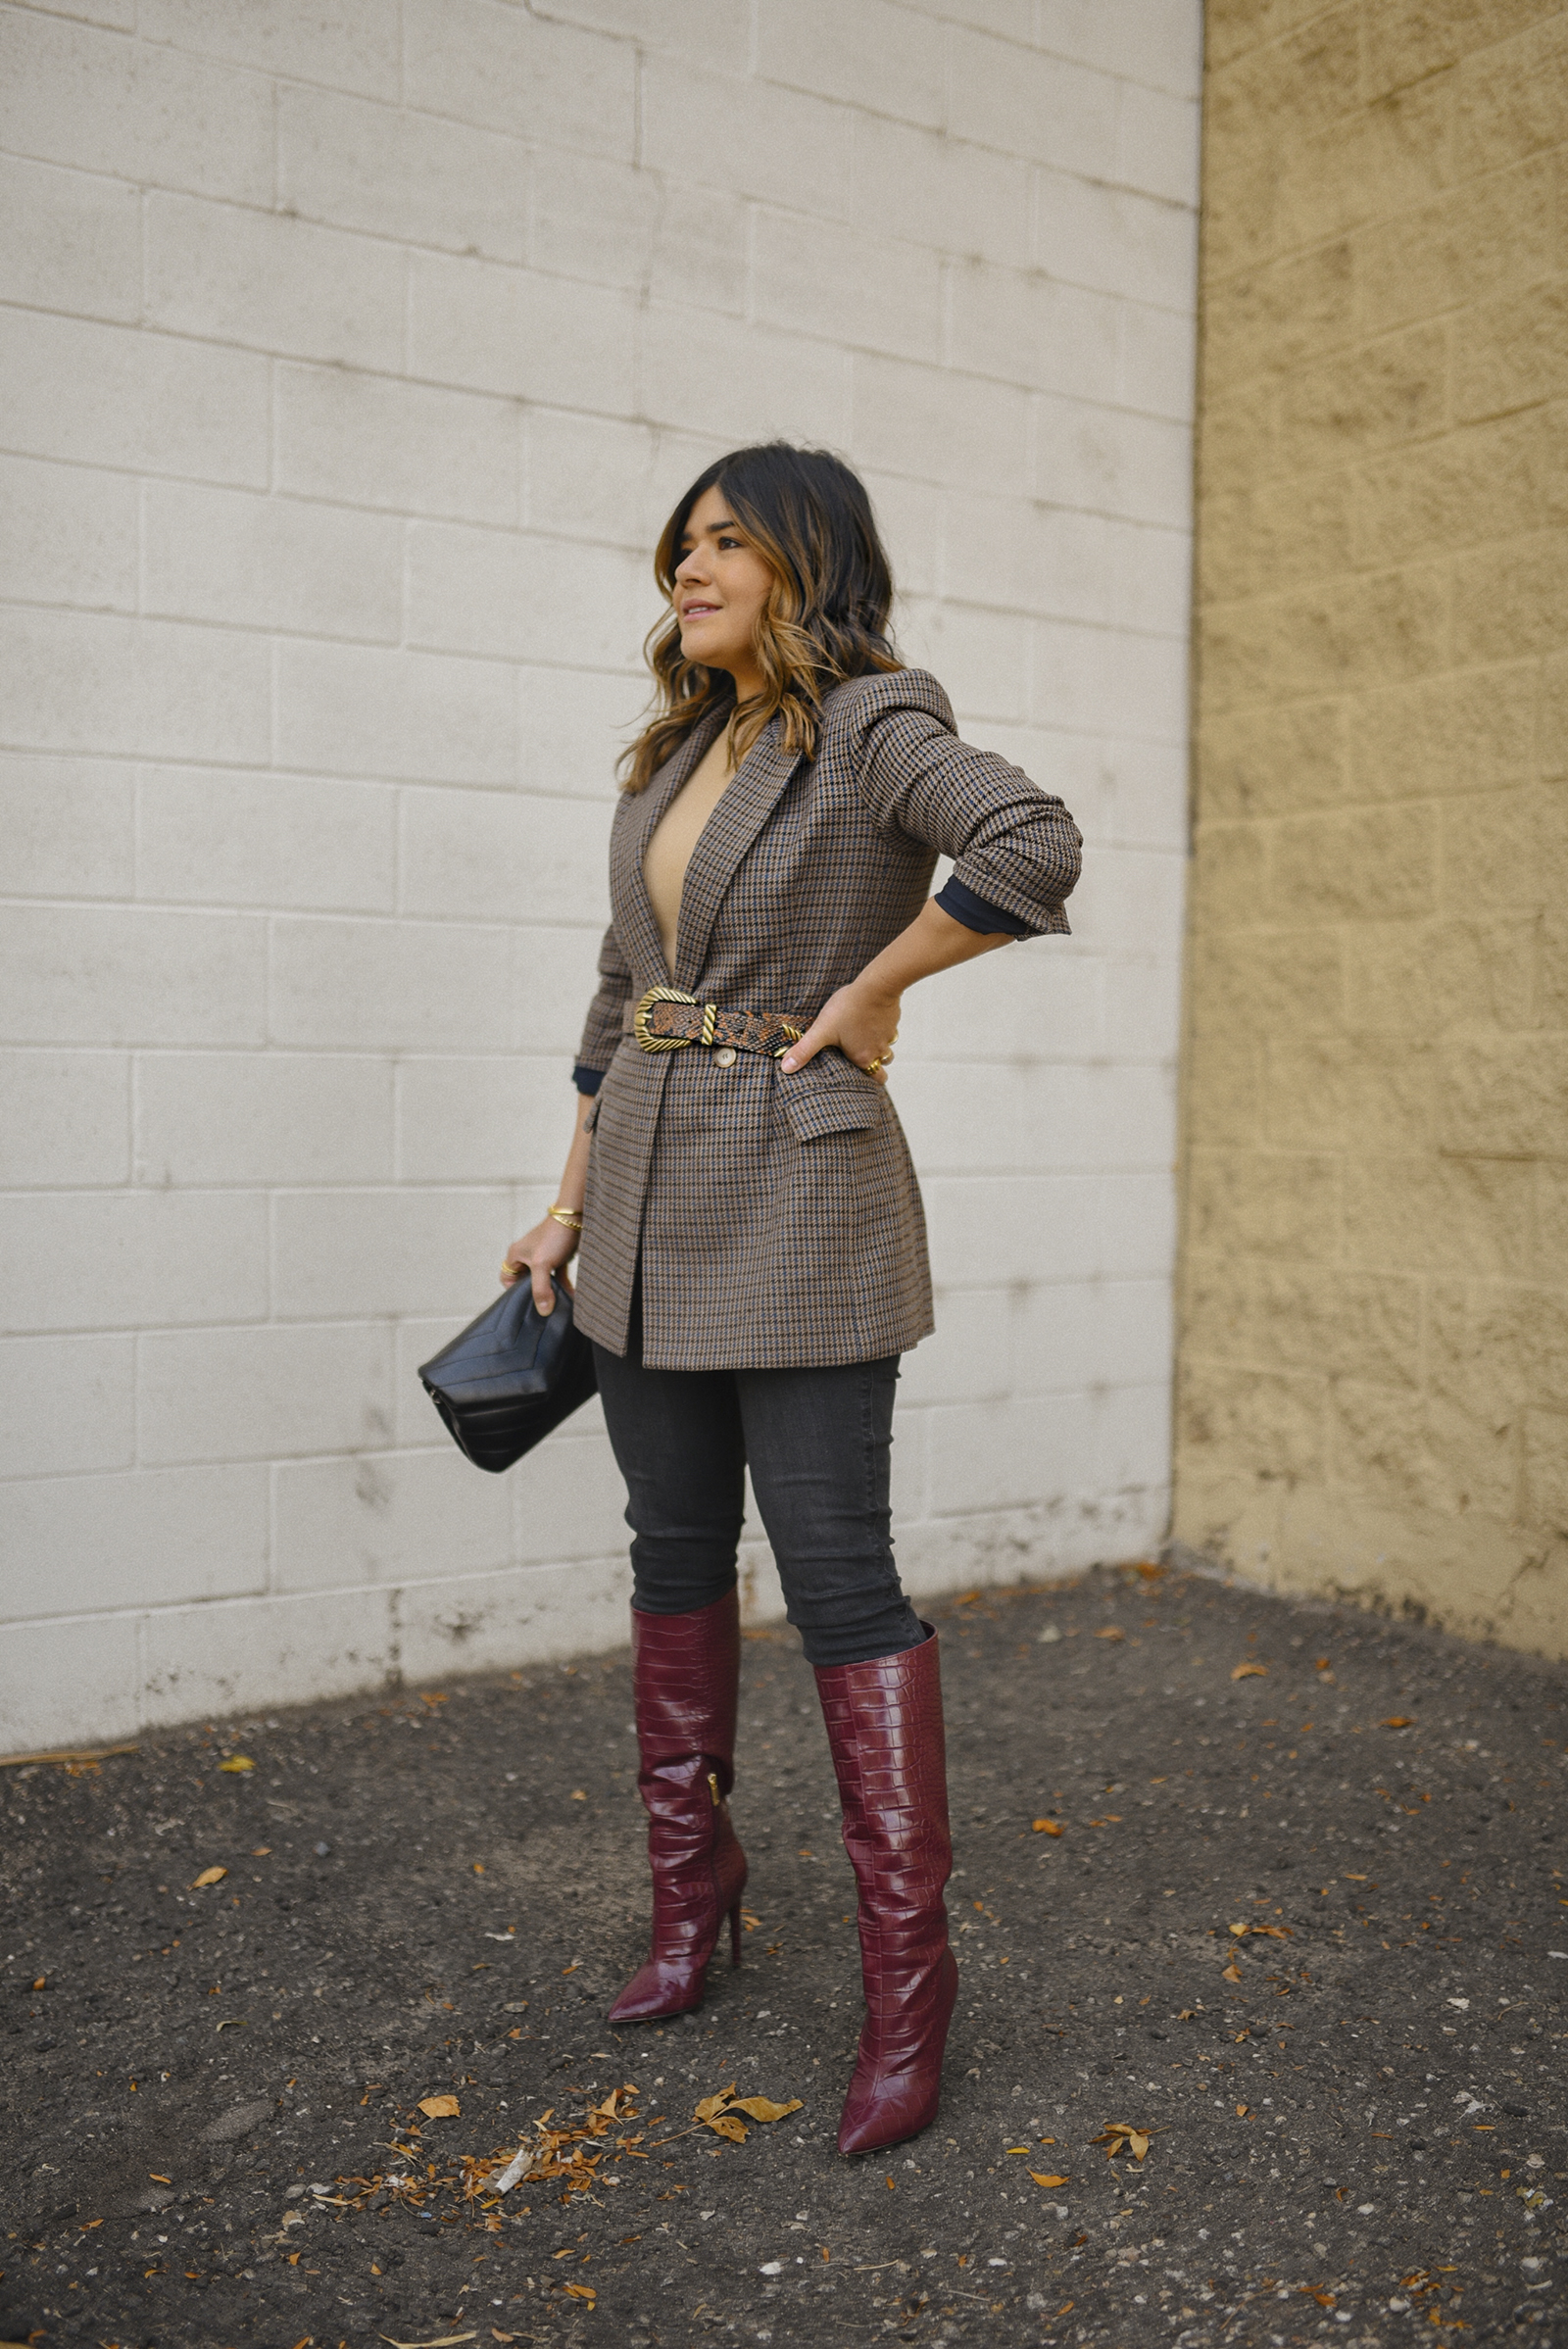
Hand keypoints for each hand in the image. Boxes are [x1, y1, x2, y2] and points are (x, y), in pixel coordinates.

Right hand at [500, 1214, 578, 1315]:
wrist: (577, 1217)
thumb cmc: (554, 1236)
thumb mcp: (543, 1265)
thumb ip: (541, 1289)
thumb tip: (543, 1311)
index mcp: (516, 1255)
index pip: (507, 1279)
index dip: (513, 1291)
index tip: (527, 1303)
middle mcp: (527, 1256)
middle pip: (526, 1282)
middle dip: (536, 1294)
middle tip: (545, 1308)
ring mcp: (544, 1256)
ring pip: (544, 1280)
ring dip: (552, 1291)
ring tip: (559, 1306)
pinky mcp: (558, 1257)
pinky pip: (558, 1276)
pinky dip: (563, 1285)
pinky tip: (571, 1296)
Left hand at [778, 981, 899, 1084]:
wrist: (875, 987)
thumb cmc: (848, 1009)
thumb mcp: (821, 1031)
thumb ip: (804, 1050)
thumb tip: (786, 1068)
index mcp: (863, 1058)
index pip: (875, 1080)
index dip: (869, 1081)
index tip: (860, 1079)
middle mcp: (878, 1051)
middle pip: (883, 1067)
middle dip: (875, 1067)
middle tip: (863, 1062)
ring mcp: (888, 1035)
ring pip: (887, 1049)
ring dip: (878, 1048)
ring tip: (864, 1041)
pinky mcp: (892, 1020)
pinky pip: (890, 1030)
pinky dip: (882, 1029)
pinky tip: (871, 1021)